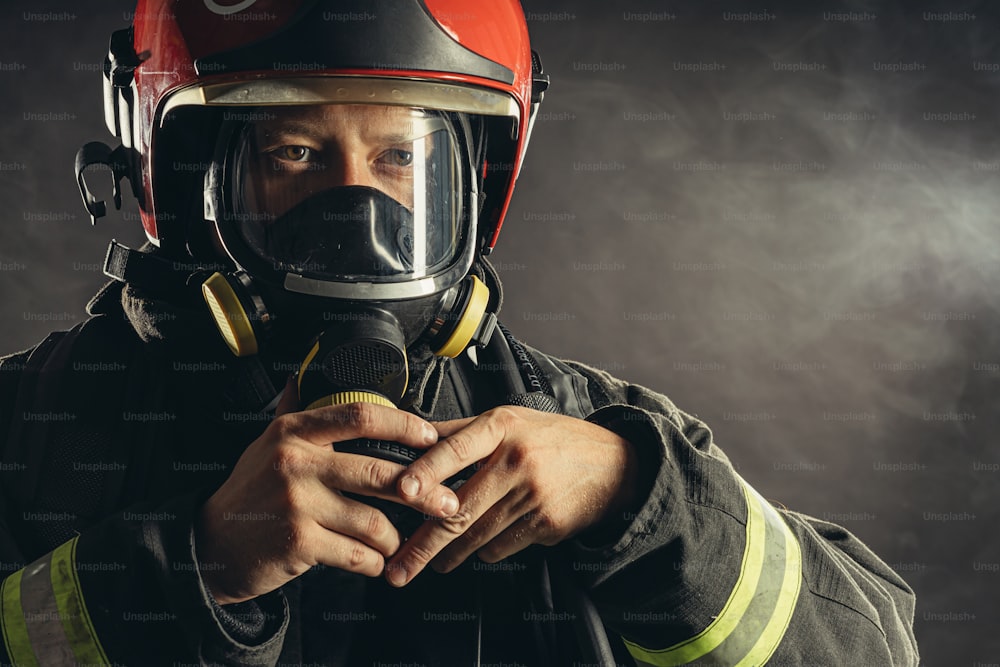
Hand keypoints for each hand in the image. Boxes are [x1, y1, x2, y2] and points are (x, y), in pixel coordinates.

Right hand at [195, 379, 461, 603]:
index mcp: (294, 432)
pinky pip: (357, 554)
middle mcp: (296, 463)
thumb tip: (298, 378)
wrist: (211, 544)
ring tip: (397, 542)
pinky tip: (374, 561)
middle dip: (423, 493)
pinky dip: (373, 562)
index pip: (361, 416)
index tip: (431, 437)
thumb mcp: (264, 444)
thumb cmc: (249, 491)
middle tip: (447, 503)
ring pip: (374, 521)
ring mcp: (298, 504)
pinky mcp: (300, 543)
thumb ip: (289, 412)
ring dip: (394, 538)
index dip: (404, 426)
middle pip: (380, 474)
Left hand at [384, 406, 637, 586]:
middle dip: (423, 544)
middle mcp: (516, 460)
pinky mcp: (546, 524)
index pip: (455, 449)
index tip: (400, 491)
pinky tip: (486, 542)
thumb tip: (414, 437)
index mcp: (502, 427)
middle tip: (399, 566)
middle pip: (459, 509)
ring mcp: (533, 495)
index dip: (426, 471)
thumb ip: (462, 431)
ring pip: (476, 535)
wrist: (614, 464)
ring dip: (449, 554)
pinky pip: (501, 546)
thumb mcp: (511, 420)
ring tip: (433, 562)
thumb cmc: (554, 439)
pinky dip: (487, 549)